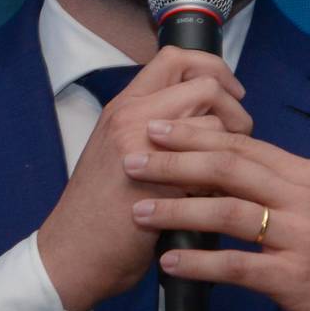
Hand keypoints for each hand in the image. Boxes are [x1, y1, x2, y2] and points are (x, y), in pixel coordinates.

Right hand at [37, 48, 252, 310]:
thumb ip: (153, 129)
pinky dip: (222, 180)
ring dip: (234, 149)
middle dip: (236, 109)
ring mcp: (144, 146)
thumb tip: (204, 119)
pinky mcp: (160, 180)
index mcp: (123, 106)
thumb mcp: (117, 152)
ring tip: (225, 173)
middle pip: (205, 85)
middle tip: (238, 137)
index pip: (176, 58)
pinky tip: (213, 197)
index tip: (228, 94)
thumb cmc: (98, 210)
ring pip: (215, 124)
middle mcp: (131, 116)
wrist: (71, 252)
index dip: (213, 69)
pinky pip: (212, 165)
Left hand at [123, 122, 309, 310]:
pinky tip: (169, 260)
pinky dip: (199, 261)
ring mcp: (301, 238)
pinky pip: (237, 266)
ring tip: (138, 210)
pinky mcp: (295, 279)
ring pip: (228, 211)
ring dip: (177, 208)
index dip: (195, 134)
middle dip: (174, 159)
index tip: (156, 128)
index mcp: (308, 176)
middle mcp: (304, 198)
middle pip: (228, 167)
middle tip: (133, 155)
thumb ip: (285, 188)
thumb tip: (237, 169)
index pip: (243, 144)